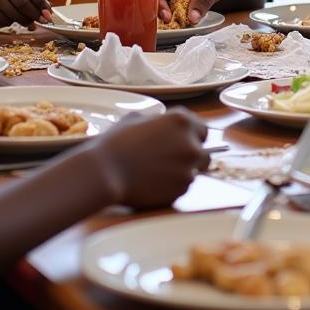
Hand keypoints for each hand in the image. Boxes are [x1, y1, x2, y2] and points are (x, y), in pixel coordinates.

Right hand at [0, 0, 48, 26]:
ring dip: (24, 21)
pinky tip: (10, 19)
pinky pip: (3, 21)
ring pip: (14, 15)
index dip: (42, 5)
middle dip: (35, 15)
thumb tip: (48, 7)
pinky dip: (10, 23)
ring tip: (27, 21)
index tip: (50, 14)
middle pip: (23, 4)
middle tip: (43, 21)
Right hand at [94, 107, 209, 208]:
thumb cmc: (115, 143)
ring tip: (158, 174)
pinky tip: (154, 184)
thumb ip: (155, 121)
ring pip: (194, 172)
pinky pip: (183, 187)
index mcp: (181, 121)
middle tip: (171, 161)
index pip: (202, 130)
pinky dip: (172, 187)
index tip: (181, 143)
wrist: (105, 173)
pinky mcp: (181, 189)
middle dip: (191, 157)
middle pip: (204, 153)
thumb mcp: (134, 119)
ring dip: (181, 173)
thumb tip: (156, 123)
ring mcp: (188, 168)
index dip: (192, 137)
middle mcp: (191, 144)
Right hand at [158, 0, 244, 23]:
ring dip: (169, 15)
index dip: (159, 4)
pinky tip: (181, 22)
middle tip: (169, 24)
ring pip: (164, 4)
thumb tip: (192, 19)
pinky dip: (177, 15)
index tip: (168, 17)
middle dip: (161, 11)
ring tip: (175, 25)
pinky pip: (174, 7)